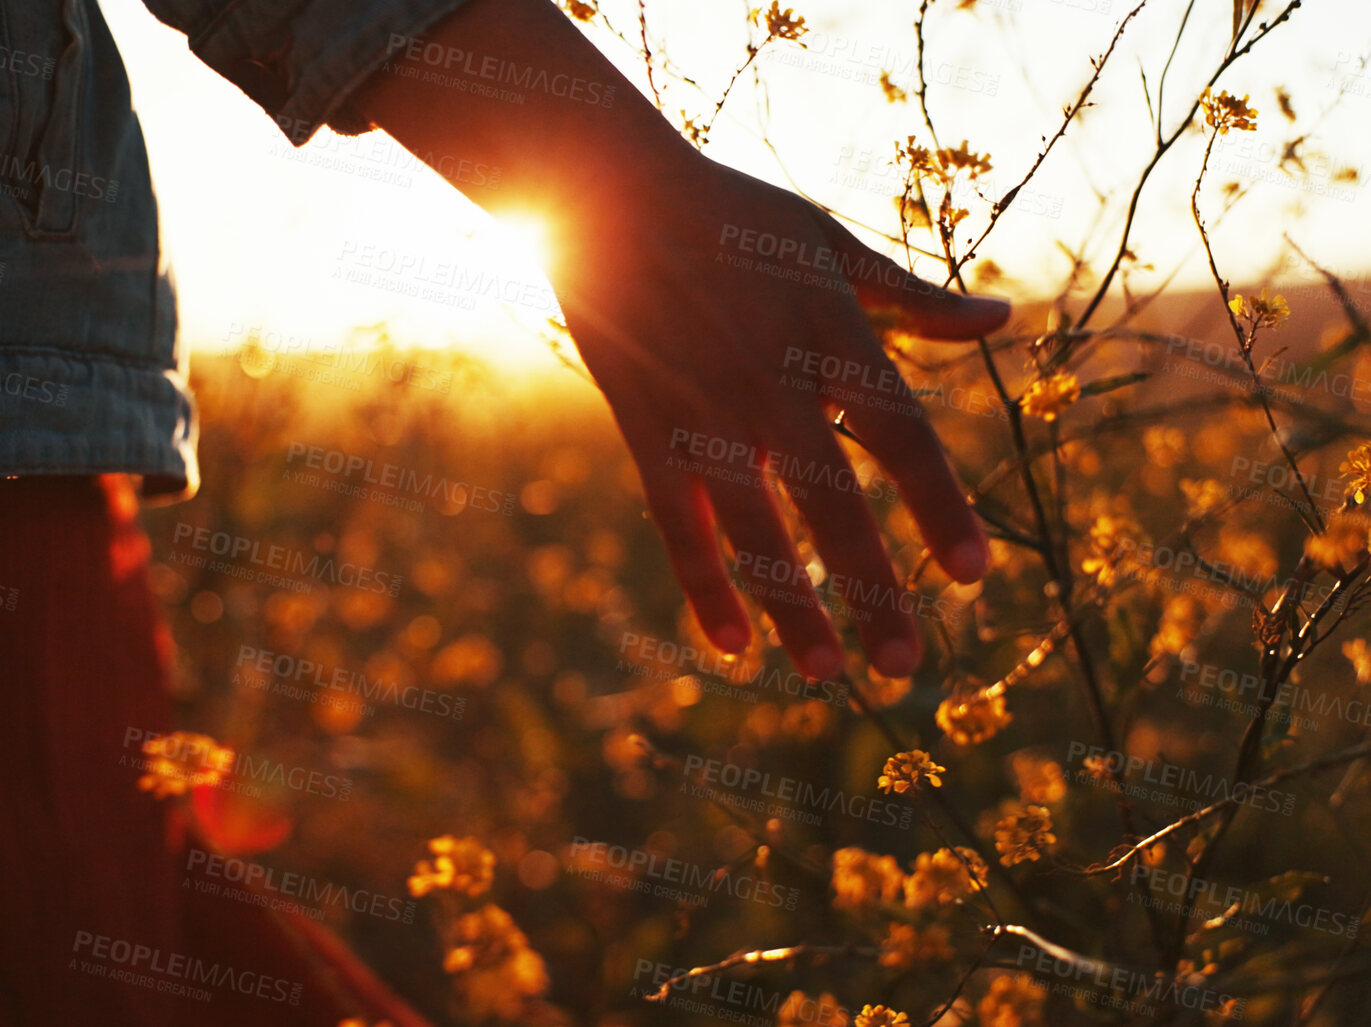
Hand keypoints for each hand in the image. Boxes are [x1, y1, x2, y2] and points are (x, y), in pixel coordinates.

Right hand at [546, 153, 1009, 679]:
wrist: (609, 195)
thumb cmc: (730, 213)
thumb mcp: (829, 244)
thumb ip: (911, 299)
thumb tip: (1001, 321)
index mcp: (831, 336)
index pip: (902, 437)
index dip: (939, 508)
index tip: (973, 575)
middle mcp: (772, 385)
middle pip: (835, 504)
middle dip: (873, 589)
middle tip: (907, 666)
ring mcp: (704, 414)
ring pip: (754, 530)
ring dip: (791, 607)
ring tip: (826, 675)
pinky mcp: (647, 430)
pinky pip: (677, 524)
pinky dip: (703, 585)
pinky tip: (731, 644)